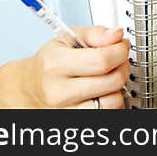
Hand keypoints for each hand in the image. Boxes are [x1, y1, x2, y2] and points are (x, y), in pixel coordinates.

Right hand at [14, 26, 129, 108]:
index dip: (120, 51)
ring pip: (113, 101)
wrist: (34, 87)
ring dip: (118, 87)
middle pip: (112, 81)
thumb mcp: (69, 38)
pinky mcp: (75, 121)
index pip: (102, 60)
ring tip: (109, 76)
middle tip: (118, 59)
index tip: (121, 45)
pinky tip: (103, 91)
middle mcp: (59, 91)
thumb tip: (116, 34)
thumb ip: (96, 34)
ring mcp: (66, 111)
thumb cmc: (52, 62)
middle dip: (122, 66)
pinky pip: (108, 113)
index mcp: (55, 64)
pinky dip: (110, 100)